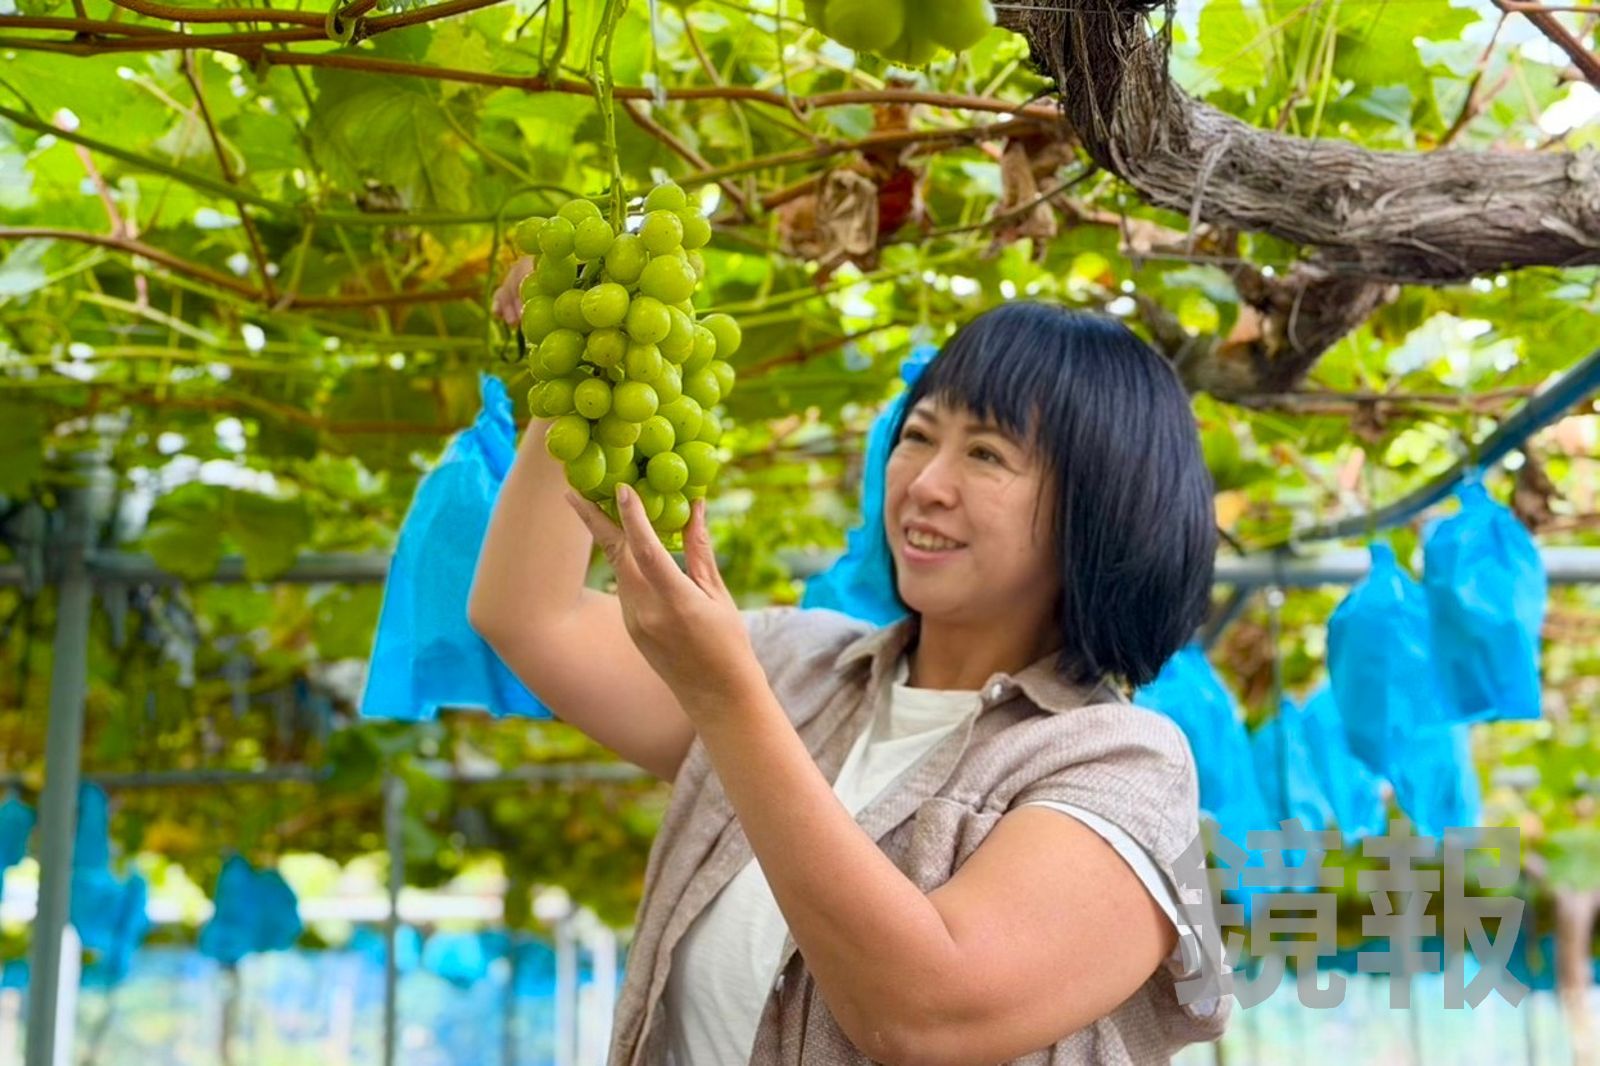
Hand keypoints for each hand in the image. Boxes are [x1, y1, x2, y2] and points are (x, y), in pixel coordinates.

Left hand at [564, 485, 761, 713]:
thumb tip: (694, 506)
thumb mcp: (718, 595)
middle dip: (592, 520)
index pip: (647, 551)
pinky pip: (625, 584)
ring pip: (618, 568)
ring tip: (597, 504)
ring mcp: (634, 621)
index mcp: (676, 601)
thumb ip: (700, 550)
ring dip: (607, 536)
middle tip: (572, 489)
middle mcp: (646, 611)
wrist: (716, 696)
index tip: (622, 488)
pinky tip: (627, 542)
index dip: (632, 517)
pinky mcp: (630, 627)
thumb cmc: (728, 643)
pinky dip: (624, 559)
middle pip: (615, 555)